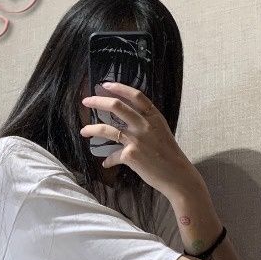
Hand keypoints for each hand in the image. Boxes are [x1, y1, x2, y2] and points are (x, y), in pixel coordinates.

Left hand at [79, 82, 198, 199]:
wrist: (177, 175)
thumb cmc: (169, 154)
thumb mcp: (161, 131)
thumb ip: (147, 122)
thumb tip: (129, 122)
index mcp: (154, 116)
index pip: (135, 96)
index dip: (119, 88)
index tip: (105, 84)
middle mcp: (144, 125)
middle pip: (116, 106)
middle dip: (98, 102)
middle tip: (86, 101)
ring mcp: (137, 139)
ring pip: (107, 129)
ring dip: (92, 129)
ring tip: (83, 131)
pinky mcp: (131, 155)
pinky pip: (113, 156)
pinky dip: (108, 160)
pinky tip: (106, 163)